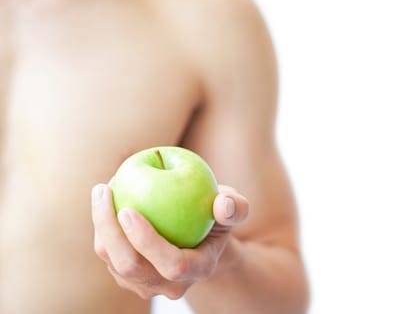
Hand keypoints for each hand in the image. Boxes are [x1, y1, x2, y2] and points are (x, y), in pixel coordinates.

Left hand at [91, 183, 248, 299]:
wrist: (202, 239)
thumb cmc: (217, 217)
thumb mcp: (234, 207)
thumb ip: (236, 206)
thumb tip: (224, 204)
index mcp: (198, 269)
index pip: (171, 264)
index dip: (147, 242)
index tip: (129, 210)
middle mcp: (171, 285)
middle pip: (131, 267)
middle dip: (110, 231)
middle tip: (104, 191)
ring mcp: (147, 284)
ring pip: (114, 262)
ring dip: (102, 226)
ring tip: (102, 189)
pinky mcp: (129, 277)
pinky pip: (109, 255)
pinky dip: (103, 228)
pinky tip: (105, 198)